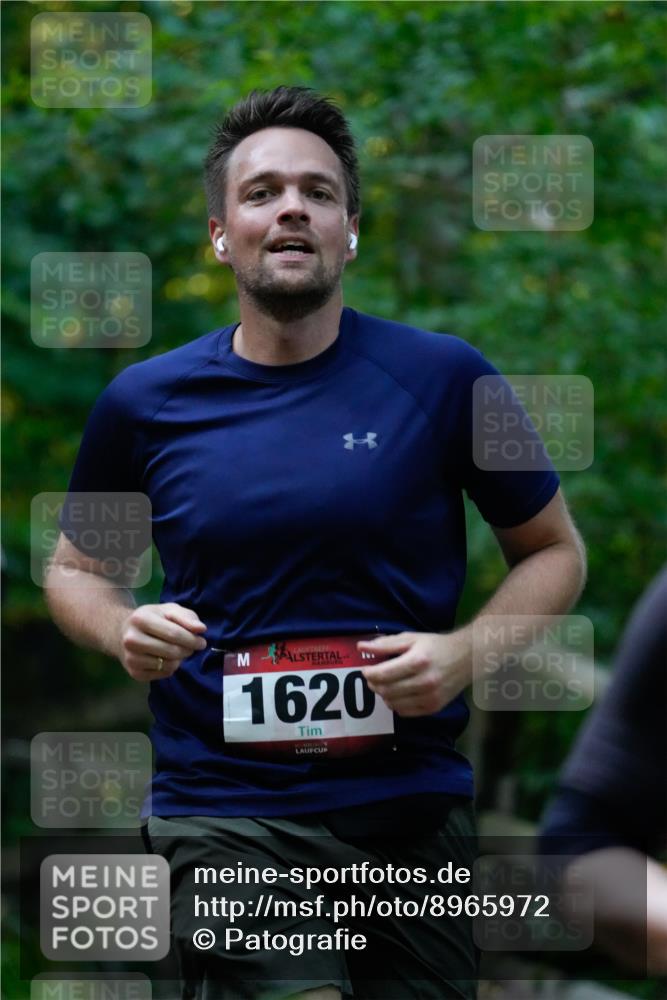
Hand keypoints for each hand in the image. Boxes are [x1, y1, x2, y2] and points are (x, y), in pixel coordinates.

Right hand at [118, 603, 206, 681]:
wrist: (122, 633)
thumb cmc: (152, 619)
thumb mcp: (168, 610)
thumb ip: (186, 617)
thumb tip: (201, 629)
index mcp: (140, 619)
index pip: (173, 633)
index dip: (192, 639)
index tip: (202, 641)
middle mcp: (131, 640)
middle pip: (172, 651)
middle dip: (188, 650)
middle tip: (192, 647)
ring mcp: (131, 658)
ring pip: (169, 665)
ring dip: (180, 659)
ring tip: (179, 651)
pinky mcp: (134, 673)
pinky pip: (163, 674)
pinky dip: (171, 667)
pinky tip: (167, 658)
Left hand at [357, 630, 471, 716]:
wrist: (467, 658)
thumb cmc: (436, 646)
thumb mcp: (411, 639)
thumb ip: (385, 644)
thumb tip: (361, 646)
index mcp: (418, 661)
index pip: (383, 674)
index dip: (369, 673)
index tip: (365, 669)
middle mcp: (425, 681)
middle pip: (386, 690)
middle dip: (373, 684)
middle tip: (372, 677)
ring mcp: (430, 697)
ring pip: (393, 703)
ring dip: (383, 695)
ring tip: (385, 684)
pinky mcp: (433, 708)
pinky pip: (404, 712)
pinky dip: (396, 704)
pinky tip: (398, 693)